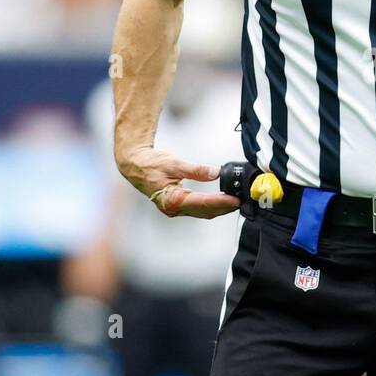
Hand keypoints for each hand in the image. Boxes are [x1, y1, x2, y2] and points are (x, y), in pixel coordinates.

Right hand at [116, 146, 240, 218]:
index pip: (203, 203)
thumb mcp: (174, 163)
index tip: (235, 200)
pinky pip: (197, 209)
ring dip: (219, 209)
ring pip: (202, 213)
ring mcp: (174, 209)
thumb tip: (214, 172)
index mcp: (172, 199)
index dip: (221, 202)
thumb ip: (196, 170)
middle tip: (241, 201)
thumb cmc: (150, 164)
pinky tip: (220, 201)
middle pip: (205, 212)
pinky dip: (210, 206)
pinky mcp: (176, 206)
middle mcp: (173, 208)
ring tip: (235, 201)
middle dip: (224, 208)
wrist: (135, 165)